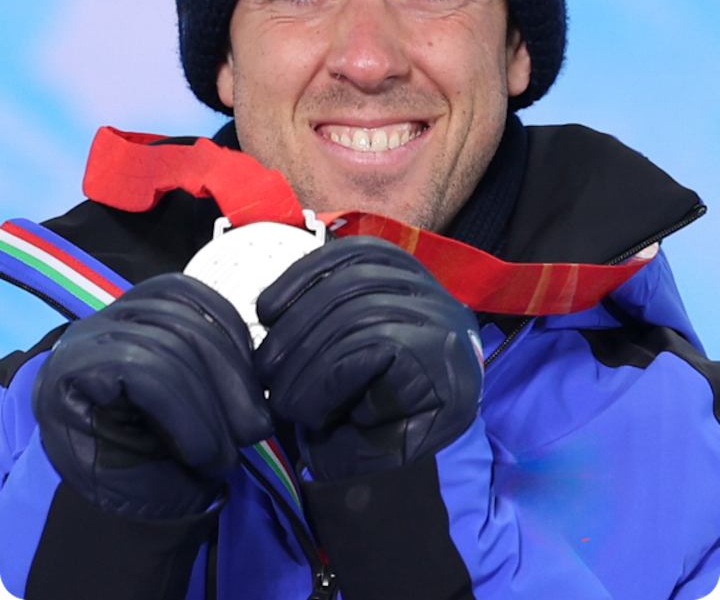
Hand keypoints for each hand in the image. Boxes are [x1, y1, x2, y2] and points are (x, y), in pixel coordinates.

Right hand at [32, 273, 272, 518]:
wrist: (111, 524)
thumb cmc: (161, 457)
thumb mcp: (202, 400)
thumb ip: (223, 366)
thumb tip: (264, 366)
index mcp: (133, 313)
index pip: (187, 294)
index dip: (230, 331)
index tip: (257, 382)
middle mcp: (100, 320)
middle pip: (180, 320)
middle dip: (230, 375)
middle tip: (255, 430)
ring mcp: (81, 344)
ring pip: (166, 348)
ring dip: (210, 407)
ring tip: (224, 454)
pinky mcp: (70, 375)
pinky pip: (146, 375)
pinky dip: (187, 416)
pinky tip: (201, 452)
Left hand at [255, 237, 483, 481]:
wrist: (398, 481)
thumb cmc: (362, 411)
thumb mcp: (339, 350)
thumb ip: (320, 316)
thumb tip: (272, 306)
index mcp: (412, 282)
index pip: (359, 253)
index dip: (305, 274)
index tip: (266, 310)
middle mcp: (436, 297)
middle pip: (353, 284)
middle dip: (297, 327)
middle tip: (265, 372)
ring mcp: (444, 327)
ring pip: (360, 317)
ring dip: (307, 361)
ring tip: (284, 399)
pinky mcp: (440, 363)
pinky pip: (372, 350)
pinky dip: (327, 379)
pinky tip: (310, 408)